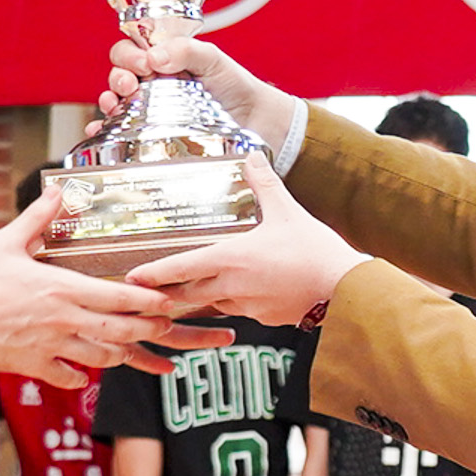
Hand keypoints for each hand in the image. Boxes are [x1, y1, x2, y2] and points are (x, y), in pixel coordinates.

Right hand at [0, 190, 228, 389]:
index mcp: (62, 289)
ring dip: (122, 355)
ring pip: (101, 357)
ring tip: (137, 352)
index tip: (169, 301)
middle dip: (148, 331)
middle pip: (119, 330)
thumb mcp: (6, 242)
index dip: (148, 300)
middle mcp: (64, 320)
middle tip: (168, 329)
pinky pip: (68, 377)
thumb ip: (37, 217)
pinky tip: (85, 374)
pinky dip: (80, 376)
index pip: (118, 296)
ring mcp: (52, 346)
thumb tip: (57, 189)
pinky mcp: (36, 366)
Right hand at [101, 27, 301, 151]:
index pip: (131, 50)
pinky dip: (103, 131)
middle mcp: (153, 85)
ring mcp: (151, 112)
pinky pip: (119, 133)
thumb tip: (153, 55)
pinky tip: (99, 130)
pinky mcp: (153, 138)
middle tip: (131, 85)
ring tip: (115, 106)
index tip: (143, 63)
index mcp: (163, 61)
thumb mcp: (214, 59)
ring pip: (116, 103)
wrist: (258, 122)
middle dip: (118, 78)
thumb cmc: (237, 87)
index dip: (129, 54)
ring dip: (108, 102)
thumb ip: (186, 50)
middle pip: (119, 75)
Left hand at [128, 156, 367, 329]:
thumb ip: (265, 184)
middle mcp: (232, 287)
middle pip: (187, 293)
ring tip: (185, 291)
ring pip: (212, 304)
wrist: (345, 290)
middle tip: (148, 289)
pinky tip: (237, 294)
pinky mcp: (265, 319)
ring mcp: (248, 307)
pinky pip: (238, 312)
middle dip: (167, 292)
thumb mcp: (287, 211)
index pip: (179, 269)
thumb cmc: (315, 252)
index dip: (152, 275)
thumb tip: (253, 156)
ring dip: (198, 298)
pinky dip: (230, 304)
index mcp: (230, 260)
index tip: (130, 279)